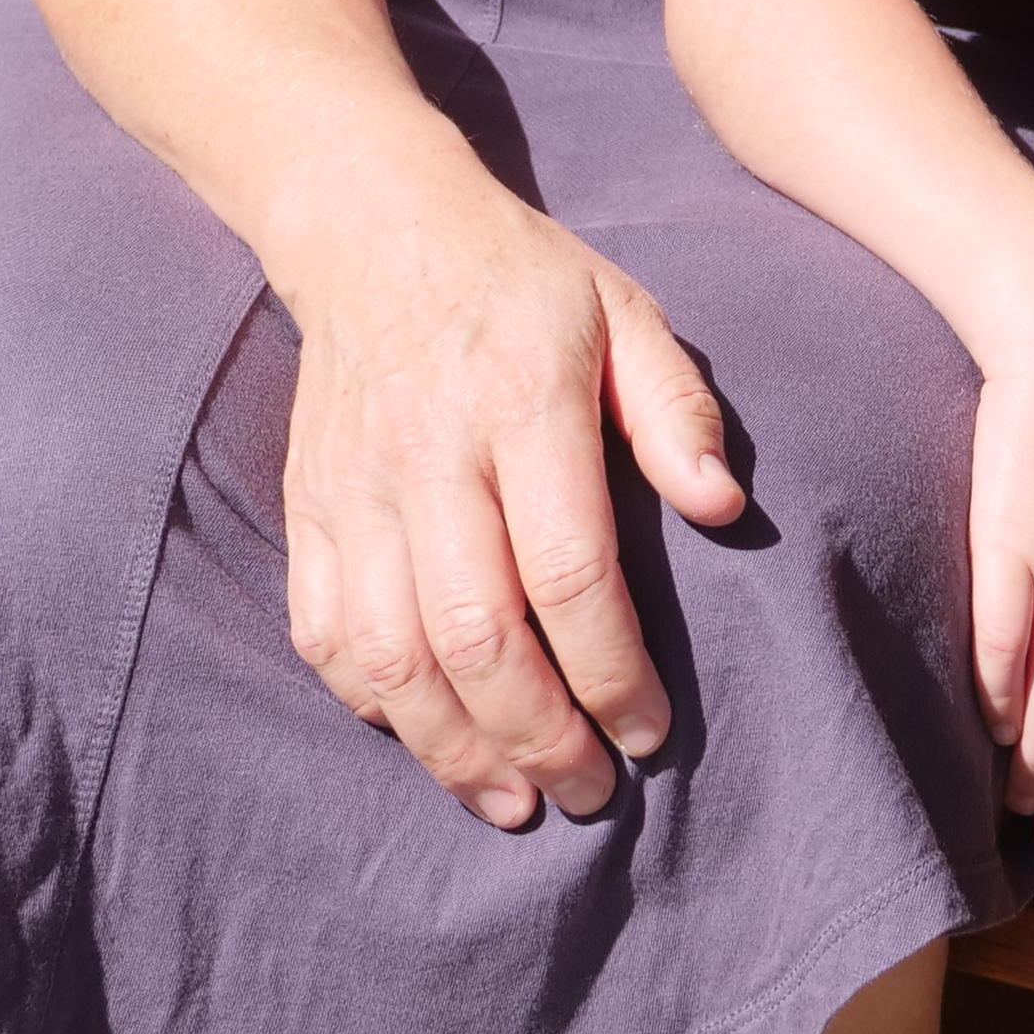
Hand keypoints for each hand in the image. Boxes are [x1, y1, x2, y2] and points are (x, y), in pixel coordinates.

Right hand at [272, 163, 746, 829]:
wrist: (374, 230)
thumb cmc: (525, 283)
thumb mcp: (627, 314)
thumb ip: (679, 411)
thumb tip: (725, 509)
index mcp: (522, 404)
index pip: (568, 574)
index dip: (612, 674)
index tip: (653, 734)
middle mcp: (430, 456)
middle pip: (476, 637)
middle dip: (539, 739)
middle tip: (591, 795)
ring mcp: (355, 490)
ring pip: (391, 656)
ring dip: (454, 750)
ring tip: (514, 803)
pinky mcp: (308, 510)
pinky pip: (325, 635)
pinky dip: (373, 705)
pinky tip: (428, 738)